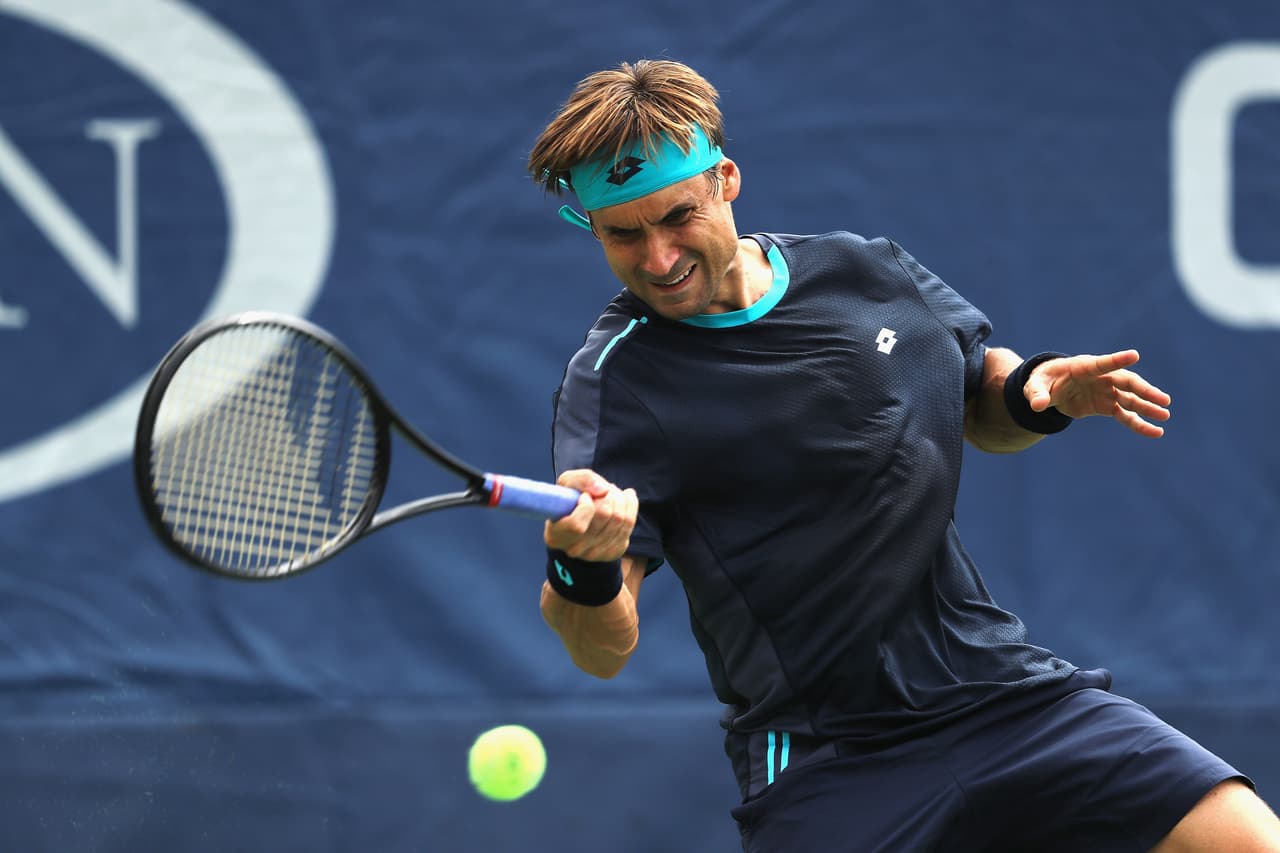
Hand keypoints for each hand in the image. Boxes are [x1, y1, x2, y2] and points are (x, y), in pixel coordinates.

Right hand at [543, 469, 637, 561]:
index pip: (577, 525)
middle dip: (609, 493)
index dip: (586, 505)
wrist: (580, 518)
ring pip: (621, 519)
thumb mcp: (568, 483)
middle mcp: (574, 549)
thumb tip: (603, 490)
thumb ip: (582, 480)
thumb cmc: (570, 500)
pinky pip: (629, 525)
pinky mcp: (612, 553)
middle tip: (605, 488)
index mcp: (556, 536)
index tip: (585, 496)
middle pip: (604, 515)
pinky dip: (630, 506)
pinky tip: (624, 501)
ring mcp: (594, 554)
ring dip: (621, 498)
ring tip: (613, 492)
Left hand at [1025, 350, 1171, 436]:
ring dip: (1147, 407)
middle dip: (1144, 391)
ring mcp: (1106, 392)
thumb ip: (1036, 394)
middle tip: (1163, 399)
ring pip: (1130, 399)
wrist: (1049, 388)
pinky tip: (1155, 432)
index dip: (1117, 360)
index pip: (1102, 363)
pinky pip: (1125, 415)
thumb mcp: (1034, 386)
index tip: (1134, 355)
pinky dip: (1139, 423)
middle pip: (1125, 382)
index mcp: (1083, 367)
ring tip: (1165, 416)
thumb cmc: (1043, 381)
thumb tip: (1037, 405)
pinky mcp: (1106, 406)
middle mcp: (1100, 378)